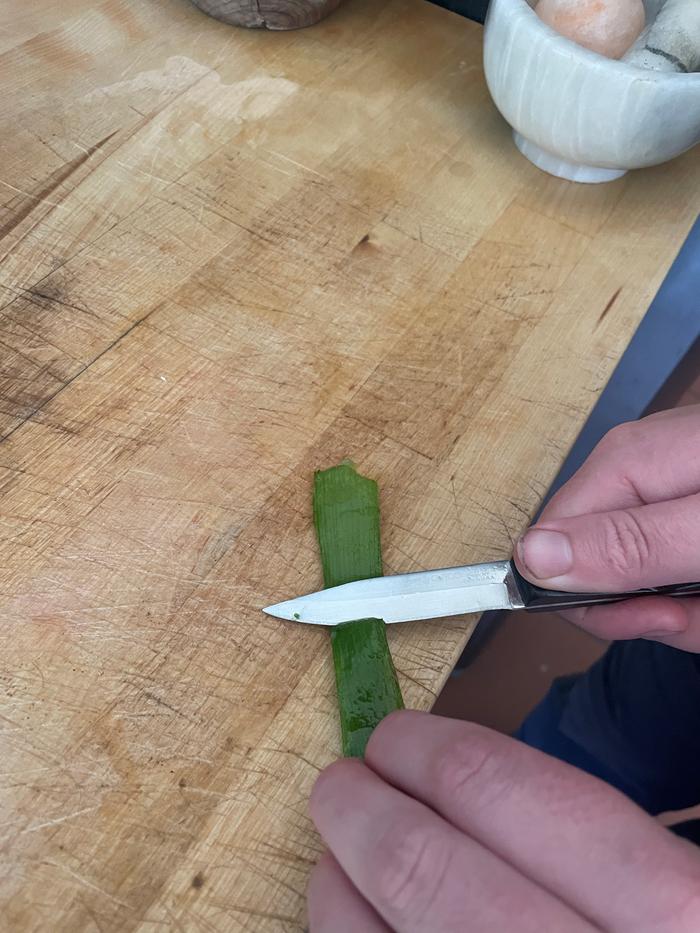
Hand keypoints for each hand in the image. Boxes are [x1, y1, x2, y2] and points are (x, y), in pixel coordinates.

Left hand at [308, 711, 699, 931]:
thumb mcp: (675, 897)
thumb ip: (589, 845)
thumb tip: (463, 789)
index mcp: (665, 909)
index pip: (500, 789)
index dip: (426, 751)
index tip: (393, 738)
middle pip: (422, 869)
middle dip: (361, 811)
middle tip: (339, 785)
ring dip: (339, 890)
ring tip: (335, 861)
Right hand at [514, 405, 699, 649]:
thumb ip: (625, 544)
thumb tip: (530, 556)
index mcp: (622, 466)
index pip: (549, 551)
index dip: (595, 603)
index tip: (659, 618)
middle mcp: (631, 475)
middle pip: (595, 571)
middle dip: (650, 609)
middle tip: (699, 610)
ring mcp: (660, 490)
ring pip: (640, 580)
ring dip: (685, 608)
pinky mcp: (682, 506)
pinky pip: (669, 567)